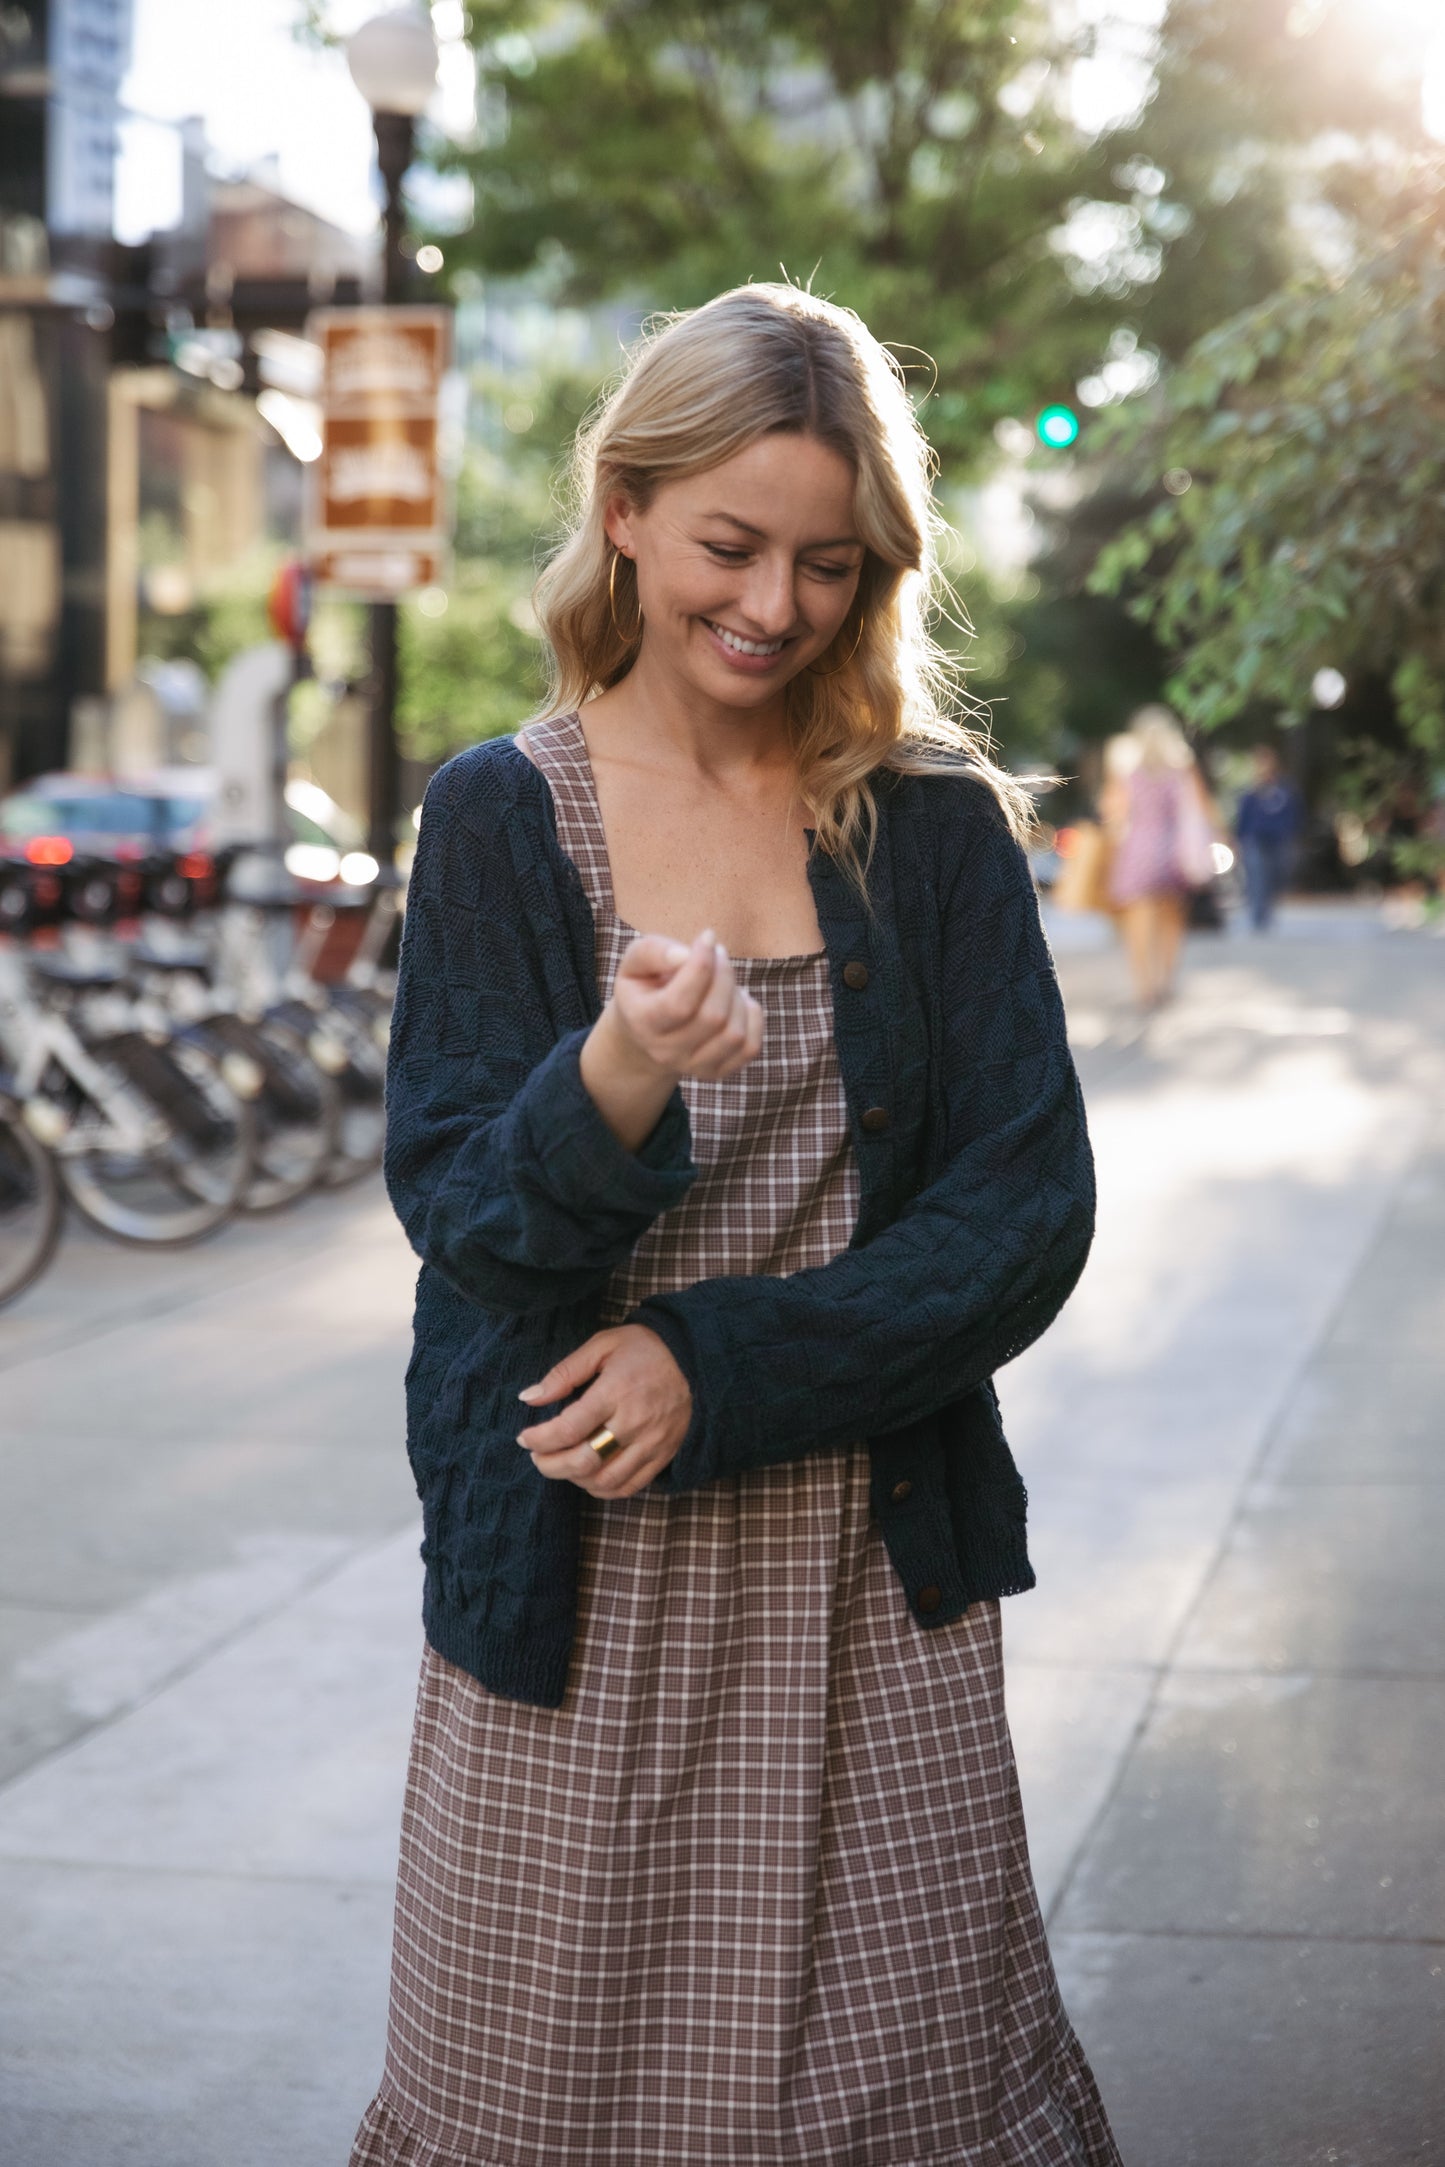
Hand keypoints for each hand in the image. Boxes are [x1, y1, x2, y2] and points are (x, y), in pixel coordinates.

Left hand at [517, 1324, 691, 1497]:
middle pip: (584, 1462)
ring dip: (574, 1480)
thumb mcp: (602, 1346)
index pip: (570, 1428)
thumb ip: (564, 1373)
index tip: (524, 1438)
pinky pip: (629, 1487)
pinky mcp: (663, 1455)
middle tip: (536, 1457)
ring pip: (605, 1480)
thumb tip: (530, 1398)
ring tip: (561, 1465)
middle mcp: (635, 1422)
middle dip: (550, 1466)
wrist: (696, 1358)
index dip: (540, 1439)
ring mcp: (652, 1443)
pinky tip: (588, 1476)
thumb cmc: (644, 1349)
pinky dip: (602, 1489)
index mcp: (616, 1391)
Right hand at [609, 928, 763, 1083]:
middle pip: (712, 1016)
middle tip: (718, 953)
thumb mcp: (635, 962)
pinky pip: (750, 1047)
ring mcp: (694, 1067)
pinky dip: (752, 1017)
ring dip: (737, 995)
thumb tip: (687, 955)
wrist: (646, 1030)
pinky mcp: (717, 1071)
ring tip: (724, 978)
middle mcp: (666, 1052)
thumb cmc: (645, 986)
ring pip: (733, 1033)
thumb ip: (654, 952)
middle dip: (723, 975)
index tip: (707, 937)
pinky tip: (736, 1001)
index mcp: (642, 1023)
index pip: (679, 1003)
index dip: (701, 967)